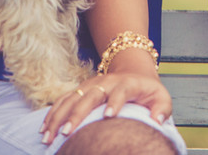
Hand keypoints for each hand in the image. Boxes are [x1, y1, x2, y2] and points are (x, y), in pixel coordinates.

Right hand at [40, 70, 172, 145]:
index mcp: (127, 83)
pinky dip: (52, 114)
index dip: (115, 102)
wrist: (133, 71)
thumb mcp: (161, 97)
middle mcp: (106, 82)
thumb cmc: (147, 91)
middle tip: (67, 132)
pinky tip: (44, 128)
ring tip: (49, 136)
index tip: (108, 117)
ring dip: (58, 116)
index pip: (121, 91)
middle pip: (90, 95)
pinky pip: (63, 100)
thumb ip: (162, 109)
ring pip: (72, 98)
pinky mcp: (81, 89)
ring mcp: (91, 84)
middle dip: (77, 114)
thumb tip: (157, 121)